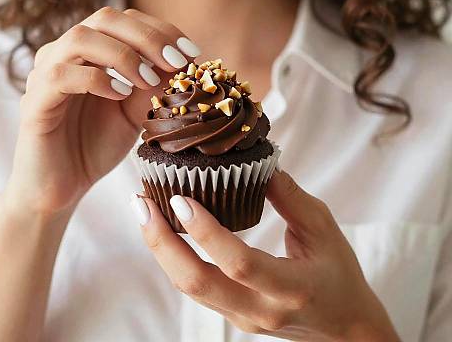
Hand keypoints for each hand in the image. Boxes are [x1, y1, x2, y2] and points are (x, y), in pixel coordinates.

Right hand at [3, 6, 200, 216]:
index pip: (126, 20)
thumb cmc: (97, 144)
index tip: (192, 53)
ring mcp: (45, 73)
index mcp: (90, 50)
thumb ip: (154, 84)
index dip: (161, 30)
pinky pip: (61, 74)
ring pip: (80, 38)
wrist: (62, 187)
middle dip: (148, 37)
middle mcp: (65, 52)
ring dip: (123, 55)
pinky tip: (120, 94)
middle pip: (105, 18)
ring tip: (147, 80)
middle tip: (176, 62)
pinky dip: (97, 79)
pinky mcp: (34, 101)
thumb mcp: (136, 110)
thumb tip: (186, 61)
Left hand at [132, 169, 401, 341]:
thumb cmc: (338, 272)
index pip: (240, 263)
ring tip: (144, 210)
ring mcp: (242, 318)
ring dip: (161, 248)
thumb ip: (289, 195)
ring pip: (189, 288)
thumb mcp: (322, 227)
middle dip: (161, 242)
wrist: (345, 327)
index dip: (206, 232)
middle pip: (197, 283)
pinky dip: (174, 258)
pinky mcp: (233, 317)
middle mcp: (260, 309)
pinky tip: (165, 229)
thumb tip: (255, 162)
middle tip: (141, 202)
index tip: (181, 198)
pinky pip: (196, 288)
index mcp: (290, 286)